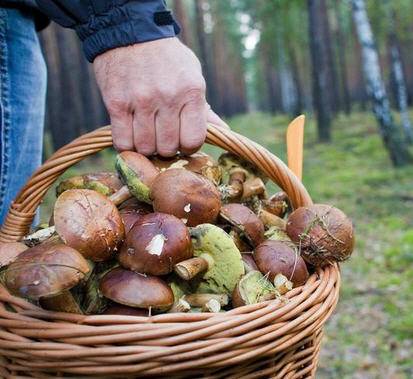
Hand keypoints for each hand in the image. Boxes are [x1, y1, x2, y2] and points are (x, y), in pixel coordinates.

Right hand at [94, 37, 224, 155]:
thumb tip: (223, 131)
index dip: (188, 147)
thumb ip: (204, 108)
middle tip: (162, 137)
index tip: (182, 141)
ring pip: (145, 148)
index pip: (193, 140)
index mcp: (191, 92)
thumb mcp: (193, 76)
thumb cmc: (168, 59)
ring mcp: (141, 101)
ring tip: (147, 135)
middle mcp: (167, 98)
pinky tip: (131, 135)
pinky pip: (123, 142)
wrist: (132, 32)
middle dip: (166, 148)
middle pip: (168, 148)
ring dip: (146, 147)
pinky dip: (127, 145)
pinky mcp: (116, 104)